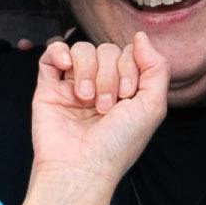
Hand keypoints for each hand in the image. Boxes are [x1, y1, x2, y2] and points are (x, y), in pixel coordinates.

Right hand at [27, 35, 170, 202]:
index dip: (130, 67)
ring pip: (82, 49)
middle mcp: (101, 84)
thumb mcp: (152, 107)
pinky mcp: (49, 86)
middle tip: (105, 106)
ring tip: (86, 100)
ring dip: (88, 72)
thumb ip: (156, 68)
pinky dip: (60, 52)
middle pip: (106, 50)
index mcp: (126, 90)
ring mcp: (73, 84)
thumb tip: (140, 36)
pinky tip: (67, 67)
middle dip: (109, 75)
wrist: (80, 167)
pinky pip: (52, 52)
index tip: (127, 96)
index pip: (129, 54)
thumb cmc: (117, 145)